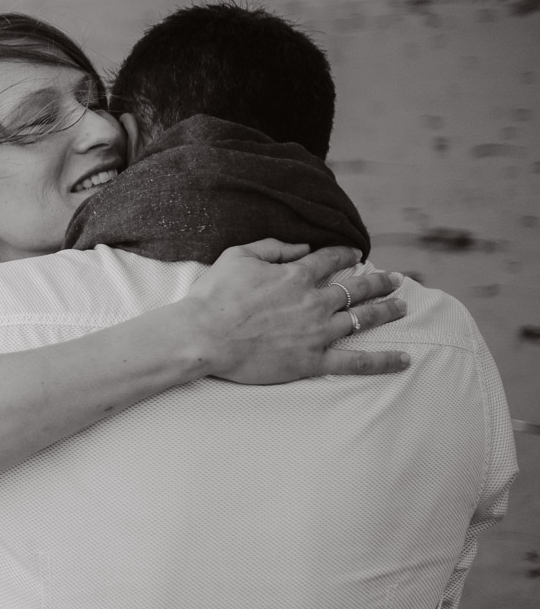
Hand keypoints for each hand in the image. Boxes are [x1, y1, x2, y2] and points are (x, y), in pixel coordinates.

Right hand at [180, 240, 409, 384]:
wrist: (204, 336)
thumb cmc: (214, 296)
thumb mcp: (238, 256)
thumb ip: (274, 247)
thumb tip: (302, 246)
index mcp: (296, 275)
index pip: (331, 260)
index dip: (346, 254)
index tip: (356, 254)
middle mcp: (315, 301)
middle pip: (358, 288)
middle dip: (380, 281)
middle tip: (395, 279)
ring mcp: (318, 332)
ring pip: (363, 319)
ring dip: (387, 311)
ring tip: (402, 307)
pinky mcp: (312, 360)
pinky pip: (356, 362)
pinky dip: (383, 361)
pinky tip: (404, 359)